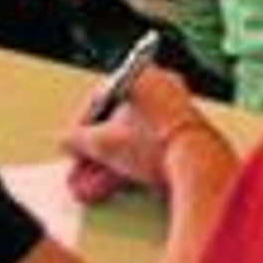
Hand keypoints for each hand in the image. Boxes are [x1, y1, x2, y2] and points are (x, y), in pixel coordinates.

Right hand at [62, 65, 218, 202]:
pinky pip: (150, 143)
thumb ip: (78, 139)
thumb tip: (67, 140)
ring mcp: (176, 108)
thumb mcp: (104, 143)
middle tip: (81, 168)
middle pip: (118, 118)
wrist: (195, 162)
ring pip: (133, 134)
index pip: (102, 94)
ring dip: (108, 161)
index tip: (73, 144)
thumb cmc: (154, 143)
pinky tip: (112, 183)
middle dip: (95, 150)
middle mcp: (163, 85)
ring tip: (91, 186)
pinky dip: (130, 162)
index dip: (82, 123)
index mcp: (144, 75)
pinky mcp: (185, 131)